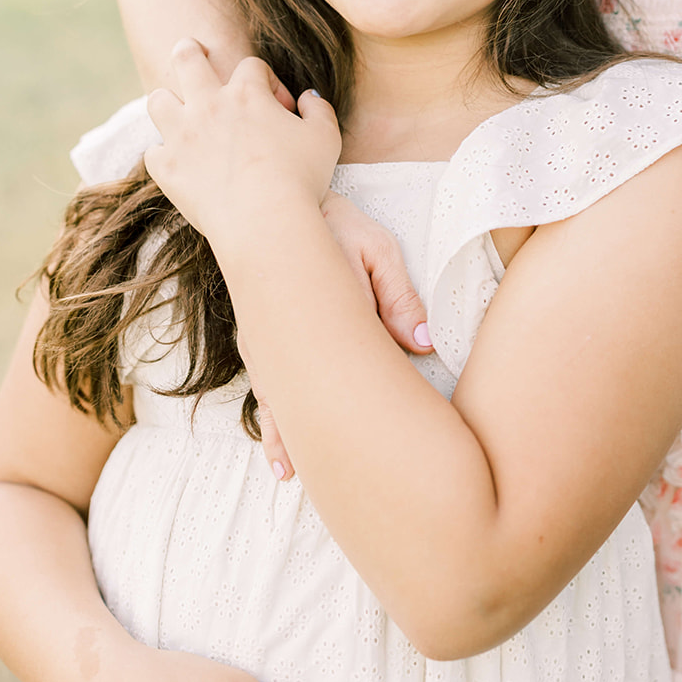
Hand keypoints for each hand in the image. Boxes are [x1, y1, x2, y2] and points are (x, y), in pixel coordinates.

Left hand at [145, 40, 339, 243]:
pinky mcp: (167, 168)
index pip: (251, 67)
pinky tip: (179, 163)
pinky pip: (154, 152)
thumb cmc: (300, 179)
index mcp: (247, 94)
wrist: (264, 221)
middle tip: (192, 50)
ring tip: (177, 109)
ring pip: (158, 101)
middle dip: (189, 51)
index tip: (278, 106)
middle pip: (187, 60)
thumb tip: (308, 97)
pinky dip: (165, 155)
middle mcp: (208, 106)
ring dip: (168, 102)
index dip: (267, 81)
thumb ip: (319, 110)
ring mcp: (182, 136)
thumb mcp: (326, 139)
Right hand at [253, 194, 430, 478]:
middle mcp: (284, 328)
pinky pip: (265, 389)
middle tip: (327, 474)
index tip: (384, 437)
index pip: (348, 358)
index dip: (367, 399)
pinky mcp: (257, 342)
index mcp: (321, 304)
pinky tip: (280, 457)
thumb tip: (424, 345)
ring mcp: (265, 338)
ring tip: (292, 475)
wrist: (277, 206)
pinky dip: (273, 422)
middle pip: (302, 390)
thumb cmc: (338, 227)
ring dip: (284, 435)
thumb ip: (399, 296)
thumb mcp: (376, 249)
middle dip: (314, 432)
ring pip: (275, 396)